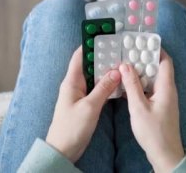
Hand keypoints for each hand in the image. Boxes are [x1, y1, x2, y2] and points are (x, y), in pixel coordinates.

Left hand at [46, 46, 120, 162]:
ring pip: (94, 76)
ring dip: (106, 70)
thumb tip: (116, 71)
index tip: (105, 36)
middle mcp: (75, 84)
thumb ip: (103, 88)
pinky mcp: (85, 103)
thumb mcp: (90, 107)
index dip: (90, 44)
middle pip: (89, 64)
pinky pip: (96, 88)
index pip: (80, 56)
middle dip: (102, 56)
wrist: (63, 149)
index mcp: (71, 81)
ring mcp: (80, 94)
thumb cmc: (72, 128)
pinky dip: (106, 83)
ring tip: (122, 62)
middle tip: (119, 49)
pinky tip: (117, 82)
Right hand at [119, 50, 184, 172]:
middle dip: (144, 59)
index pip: (165, 61)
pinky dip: (141, 84)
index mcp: (167, 87)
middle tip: (128, 52)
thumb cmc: (153, 131)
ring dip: (141, 72)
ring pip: (153, 78)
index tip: (141, 41)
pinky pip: (150, 88)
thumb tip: (125, 65)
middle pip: (158, 68)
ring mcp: (164, 98)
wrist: (164, 153)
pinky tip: (128, 84)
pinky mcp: (160, 105)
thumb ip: (132, 85)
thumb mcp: (138, 107)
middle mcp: (168, 90)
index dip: (155, 49)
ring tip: (125, 65)